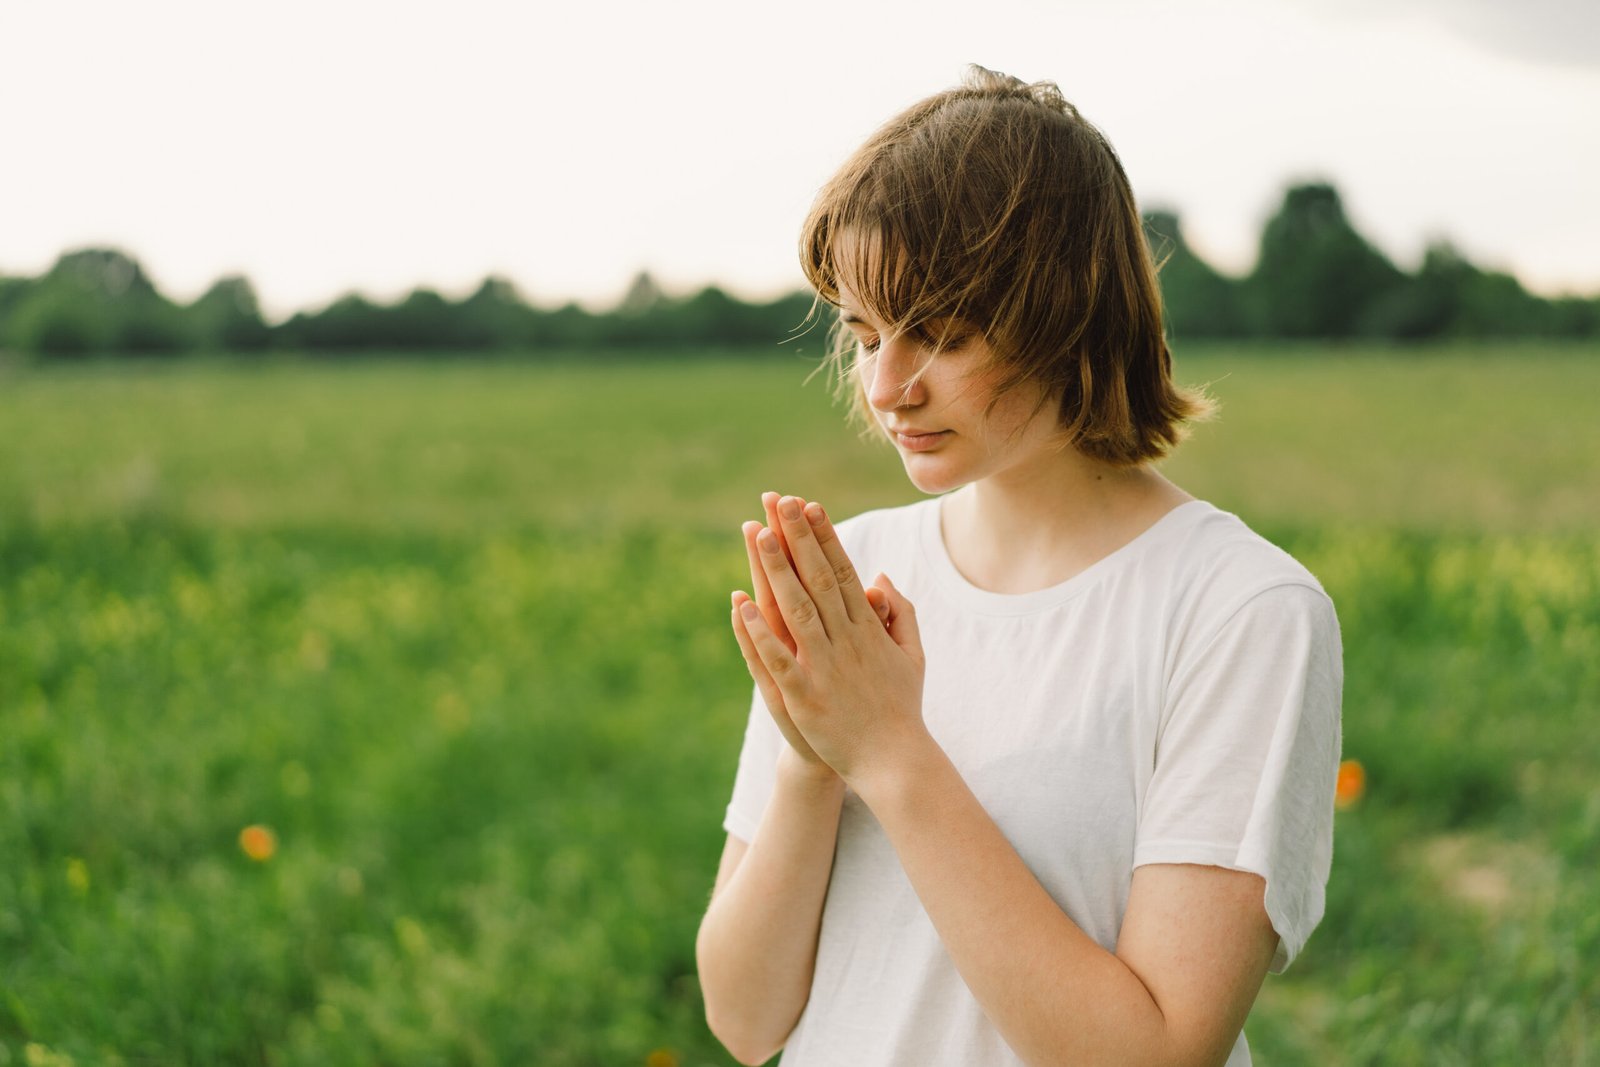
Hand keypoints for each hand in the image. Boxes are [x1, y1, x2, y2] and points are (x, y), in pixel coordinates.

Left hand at [732, 495, 926, 787]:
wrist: (895, 761)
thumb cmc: (901, 707)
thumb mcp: (912, 655)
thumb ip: (900, 613)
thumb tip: (880, 576)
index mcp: (869, 629)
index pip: (843, 572)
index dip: (825, 537)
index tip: (811, 505)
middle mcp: (846, 642)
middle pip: (818, 580)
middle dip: (798, 537)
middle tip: (780, 500)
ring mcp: (824, 668)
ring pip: (797, 610)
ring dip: (777, 570)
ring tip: (758, 534)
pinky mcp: (804, 697)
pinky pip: (778, 659)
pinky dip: (759, 632)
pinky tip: (740, 604)